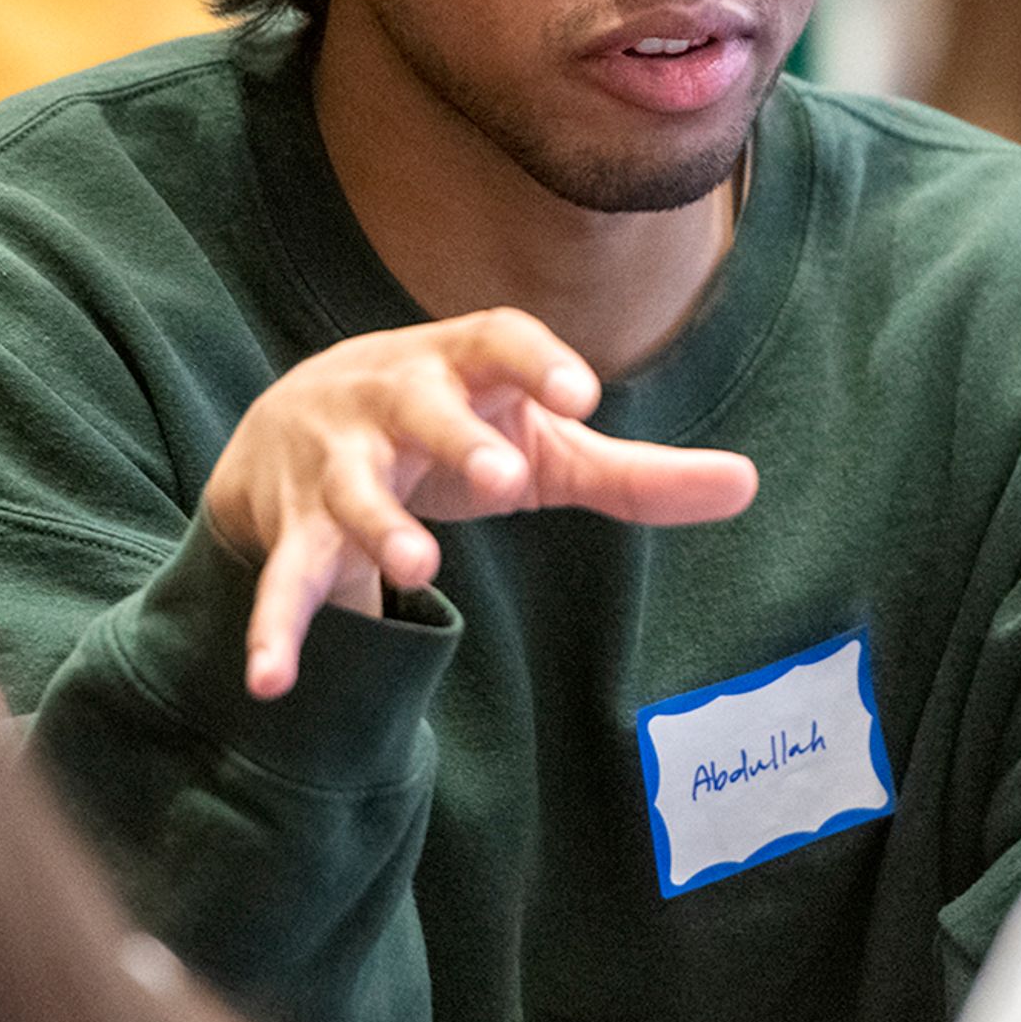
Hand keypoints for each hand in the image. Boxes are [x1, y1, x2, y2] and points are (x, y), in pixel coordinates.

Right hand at [202, 308, 758, 698]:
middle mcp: (387, 400)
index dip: (536, 362)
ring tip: (418, 569)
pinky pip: (284, 578)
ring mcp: (333, 463)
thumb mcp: (536, 442)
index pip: (496, 341)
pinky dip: (275, 627)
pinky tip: (272, 680)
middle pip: (418, 407)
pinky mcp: (291, 528)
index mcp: (457, 365)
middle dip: (457, 439)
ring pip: (352, 491)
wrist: (285, 427)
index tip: (583, 392)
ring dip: (378, 527)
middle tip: (502, 479)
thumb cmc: (444, 429)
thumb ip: (632, 471)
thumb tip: (748, 484)